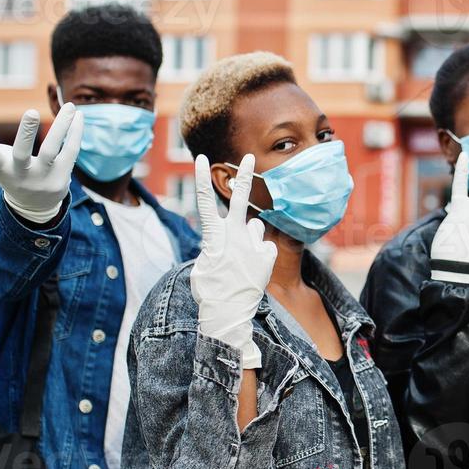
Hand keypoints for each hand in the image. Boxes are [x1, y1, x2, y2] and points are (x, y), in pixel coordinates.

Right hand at [0, 105, 83, 223]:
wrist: (35, 206)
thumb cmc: (9, 174)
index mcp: (2, 170)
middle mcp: (22, 175)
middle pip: (23, 154)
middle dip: (26, 134)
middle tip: (31, 112)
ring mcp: (43, 177)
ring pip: (53, 149)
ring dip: (62, 126)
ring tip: (69, 105)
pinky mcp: (63, 177)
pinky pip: (71, 152)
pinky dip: (75, 133)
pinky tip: (77, 115)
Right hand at [190, 154, 278, 368]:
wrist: (228, 312)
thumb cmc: (210, 289)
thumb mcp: (204, 263)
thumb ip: (218, 243)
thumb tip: (233, 234)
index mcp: (213, 236)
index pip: (204, 201)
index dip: (200, 179)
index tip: (200, 158)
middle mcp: (234, 234)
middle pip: (240, 198)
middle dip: (244, 175)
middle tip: (249, 157)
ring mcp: (253, 243)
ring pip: (256, 227)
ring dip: (251, 237)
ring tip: (243, 260)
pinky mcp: (268, 254)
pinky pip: (266, 246)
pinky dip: (262, 255)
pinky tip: (254, 269)